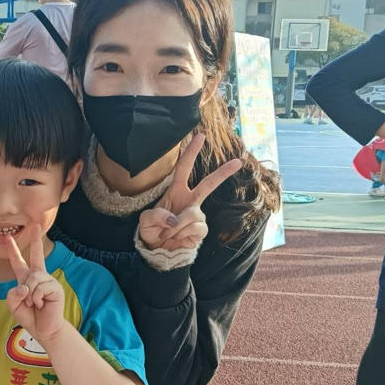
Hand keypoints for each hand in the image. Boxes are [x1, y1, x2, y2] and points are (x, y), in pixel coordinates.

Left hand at [6, 226, 65, 343]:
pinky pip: (39, 287)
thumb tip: (25, 286)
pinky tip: (40, 304)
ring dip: (29, 293)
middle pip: (37, 255)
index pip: (18, 261)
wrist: (44, 330)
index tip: (8, 238)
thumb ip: (13, 293)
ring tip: (33, 303)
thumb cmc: (30, 316)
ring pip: (33, 277)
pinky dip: (36, 297)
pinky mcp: (55, 287)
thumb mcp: (14, 304)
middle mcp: (38, 276)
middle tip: (35, 225)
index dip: (13, 250)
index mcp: (26, 279)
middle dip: (36, 240)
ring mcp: (48, 281)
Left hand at [138, 134, 242, 251]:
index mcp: (175, 191)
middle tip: (238, 162)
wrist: (157, 249)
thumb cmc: (152, 230)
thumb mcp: (145, 221)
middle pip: (209, 184)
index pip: (184, 168)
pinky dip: (181, 236)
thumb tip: (174, 219)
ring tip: (167, 233)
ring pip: (192, 215)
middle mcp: (190, 200)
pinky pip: (195, 229)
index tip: (200, 136)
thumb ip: (155, 216)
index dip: (191, 152)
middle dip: (223, 173)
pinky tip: (177, 238)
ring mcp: (198, 214)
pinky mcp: (201, 229)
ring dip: (175, 227)